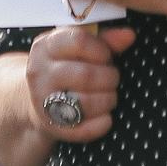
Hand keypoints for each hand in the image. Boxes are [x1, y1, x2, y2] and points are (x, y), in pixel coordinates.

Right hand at [27, 24, 136, 144]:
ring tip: (109, 97)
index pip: (79, 41)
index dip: (101, 50)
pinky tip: (106, 118)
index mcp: (46, 46)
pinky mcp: (51, 126)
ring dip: (107, 100)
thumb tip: (129, 36)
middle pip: (86, 75)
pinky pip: (83, 129)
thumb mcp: (79, 48)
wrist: (37, 99)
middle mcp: (39, 72)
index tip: (106, 57)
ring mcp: (42, 100)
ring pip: (85, 102)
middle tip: (112, 79)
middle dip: (109, 78)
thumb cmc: (66, 67)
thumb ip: (106, 40)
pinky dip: (101, 124)